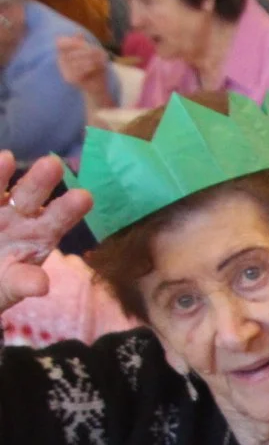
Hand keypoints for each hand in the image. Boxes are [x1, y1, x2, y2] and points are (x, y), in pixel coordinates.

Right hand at [0, 152, 90, 314]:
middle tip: (54, 164)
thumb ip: (23, 282)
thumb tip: (41, 285)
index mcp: (40, 234)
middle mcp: (19, 215)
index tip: (84, 196)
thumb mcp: (10, 286)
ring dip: (0, 172)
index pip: (57, 220)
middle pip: (30, 196)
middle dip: (41, 181)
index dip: (69, 210)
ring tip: (7, 158)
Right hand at [53, 35, 111, 107]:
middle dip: (87, 50)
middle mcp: (60, 61)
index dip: (72, 41)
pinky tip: (96, 67)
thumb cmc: (94, 68)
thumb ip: (83, 44)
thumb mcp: (91, 53)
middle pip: (71, 49)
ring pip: (76, 59)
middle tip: (98, 51)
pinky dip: (90, 67)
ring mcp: (64, 70)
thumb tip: (79, 33)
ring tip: (99, 60)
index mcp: (62, 53)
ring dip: (91, 58)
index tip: (85, 43)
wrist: (98, 87)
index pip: (60, 42)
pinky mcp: (69, 78)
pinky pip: (80, 69)